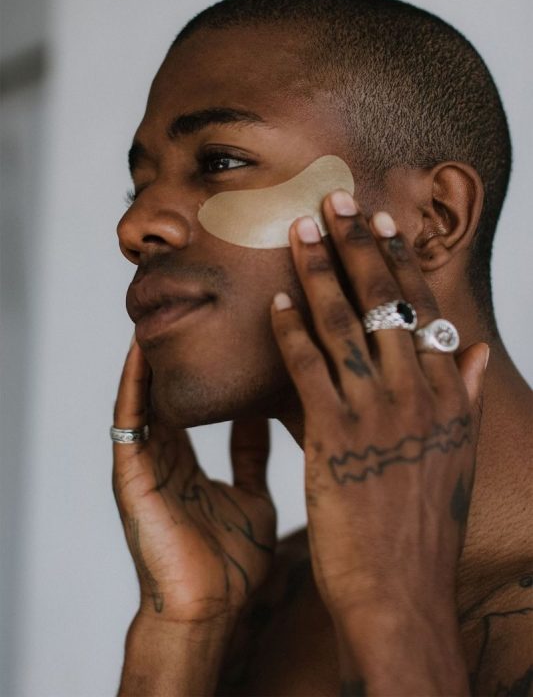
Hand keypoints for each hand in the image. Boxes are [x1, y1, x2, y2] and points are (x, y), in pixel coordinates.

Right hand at [111, 340, 275, 630]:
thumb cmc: (232, 566)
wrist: (209, 613)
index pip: (194, 404)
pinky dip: (133, 384)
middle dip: (175, 352)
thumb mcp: (253, 497)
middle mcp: (163, 458)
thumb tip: (263, 421)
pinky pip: (129, 421)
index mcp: (187, 464)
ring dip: (151, 356)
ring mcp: (144, 465)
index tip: (225, 331)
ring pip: (144, 397)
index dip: (207, 368)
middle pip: (166, 392)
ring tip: (160, 312)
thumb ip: (253, 459)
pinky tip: (140, 350)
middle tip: (189, 305)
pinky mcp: (131, 475)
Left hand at [271, 194, 487, 625]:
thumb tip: (468, 347)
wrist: (402, 590)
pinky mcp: (335, 436)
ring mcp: (376, 412)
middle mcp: (417, 392)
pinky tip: (275, 300)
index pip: (420, 308)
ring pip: (343, 322)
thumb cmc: (424, 523)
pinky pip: (309, 367)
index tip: (378, 222)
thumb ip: (463, 395)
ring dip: (317, 270)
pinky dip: (290, 329)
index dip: (397, 260)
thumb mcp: (458, 455)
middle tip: (332, 200)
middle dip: (354, 245)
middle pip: (382, 301)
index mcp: (446, 393)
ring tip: (298, 230)